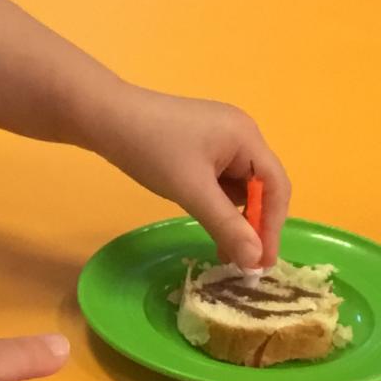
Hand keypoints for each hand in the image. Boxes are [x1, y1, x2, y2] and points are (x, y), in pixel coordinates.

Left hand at [81, 83, 291, 267]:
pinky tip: (206, 222)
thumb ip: (227, 226)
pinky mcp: (199, 145)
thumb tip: (256, 262)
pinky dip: (217, 204)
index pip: (277, 186)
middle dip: (254, 224)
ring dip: (234, 217)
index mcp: (246, 137)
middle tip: (244, 263)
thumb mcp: (192, 191)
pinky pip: (219, 180)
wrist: (103, 117)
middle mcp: (240, 134)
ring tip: (222, 250)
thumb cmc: (152, 148)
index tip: (263, 264)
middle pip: (261, 186)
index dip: (273, 226)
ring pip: (238, 186)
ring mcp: (219, 138)